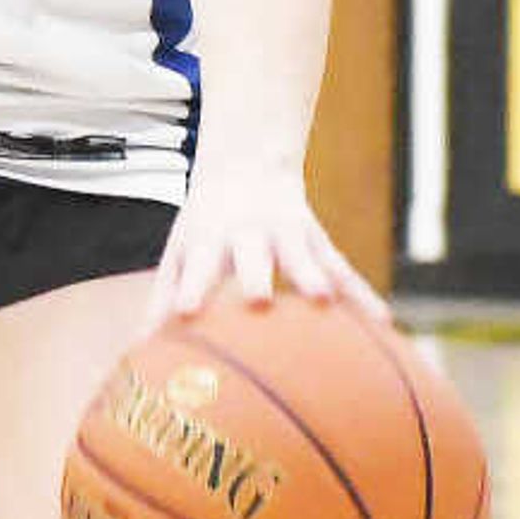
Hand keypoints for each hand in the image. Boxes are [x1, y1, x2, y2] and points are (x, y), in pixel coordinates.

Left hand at [148, 163, 384, 323]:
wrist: (247, 167)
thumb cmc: (205, 226)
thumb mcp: (180, 252)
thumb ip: (162, 300)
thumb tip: (137, 351)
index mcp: (209, 240)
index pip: (198, 265)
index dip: (192, 287)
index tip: (185, 312)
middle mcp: (248, 234)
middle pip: (252, 256)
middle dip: (255, 276)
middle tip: (258, 300)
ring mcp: (286, 235)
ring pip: (303, 256)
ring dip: (313, 276)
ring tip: (323, 300)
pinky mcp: (317, 241)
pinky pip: (343, 270)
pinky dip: (362, 295)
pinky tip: (383, 324)